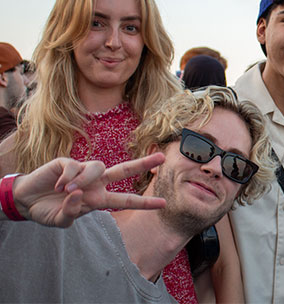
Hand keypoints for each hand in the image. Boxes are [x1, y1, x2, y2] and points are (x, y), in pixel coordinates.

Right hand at [11, 153, 166, 227]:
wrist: (26, 201)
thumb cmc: (48, 211)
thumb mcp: (61, 221)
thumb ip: (71, 212)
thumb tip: (79, 194)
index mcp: (98, 199)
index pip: (125, 200)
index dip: (144, 202)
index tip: (163, 203)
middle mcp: (96, 183)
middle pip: (124, 170)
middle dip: (144, 163)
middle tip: (162, 156)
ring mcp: (83, 171)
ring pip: (98, 166)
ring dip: (84, 179)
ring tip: (67, 190)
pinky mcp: (68, 162)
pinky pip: (75, 165)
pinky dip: (67, 176)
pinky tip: (57, 185)